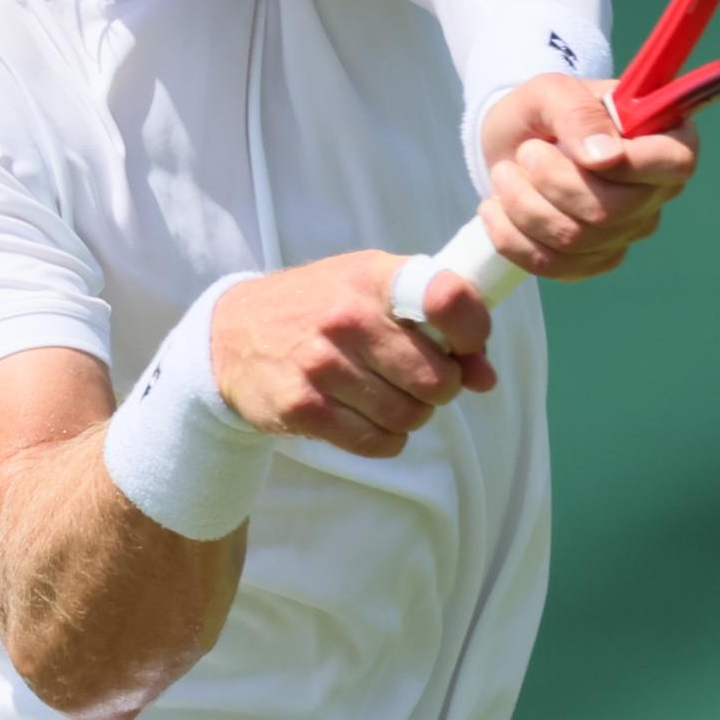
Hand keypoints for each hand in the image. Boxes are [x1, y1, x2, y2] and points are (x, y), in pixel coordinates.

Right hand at [209, 253, 497, 458]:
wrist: (233, 335)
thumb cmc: (321, 306)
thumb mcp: (373, 289)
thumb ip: (436, 321)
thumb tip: (486, 376)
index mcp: (374, 277)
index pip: (448, 297)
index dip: (473, 330)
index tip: (467, 344)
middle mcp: (347, 317)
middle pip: (437, 378)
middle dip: (441, 387)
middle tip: (422, 379)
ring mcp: (322, 364)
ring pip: (410, 416)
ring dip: (412, 415)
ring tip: (389, 396)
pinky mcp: (303, 408)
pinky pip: (376, 442)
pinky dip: (385, 438)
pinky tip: (368, 418)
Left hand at [477, 73, 699, 280]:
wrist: (512, 144)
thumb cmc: (543, 112)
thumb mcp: (552, 91)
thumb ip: (578, 113)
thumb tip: (606, 158)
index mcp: (665, 139)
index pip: (674, 164)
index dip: (627, 164)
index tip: (575, 149)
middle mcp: (655, 192)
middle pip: (614, 211)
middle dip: (553, 183)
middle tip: (526, 152)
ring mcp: (626, 231)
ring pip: (577, 240)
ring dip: (524, 205)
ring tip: (505, 173)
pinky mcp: (592, 260)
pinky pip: (553, 265)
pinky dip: (512, 237)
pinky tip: (496, 208)